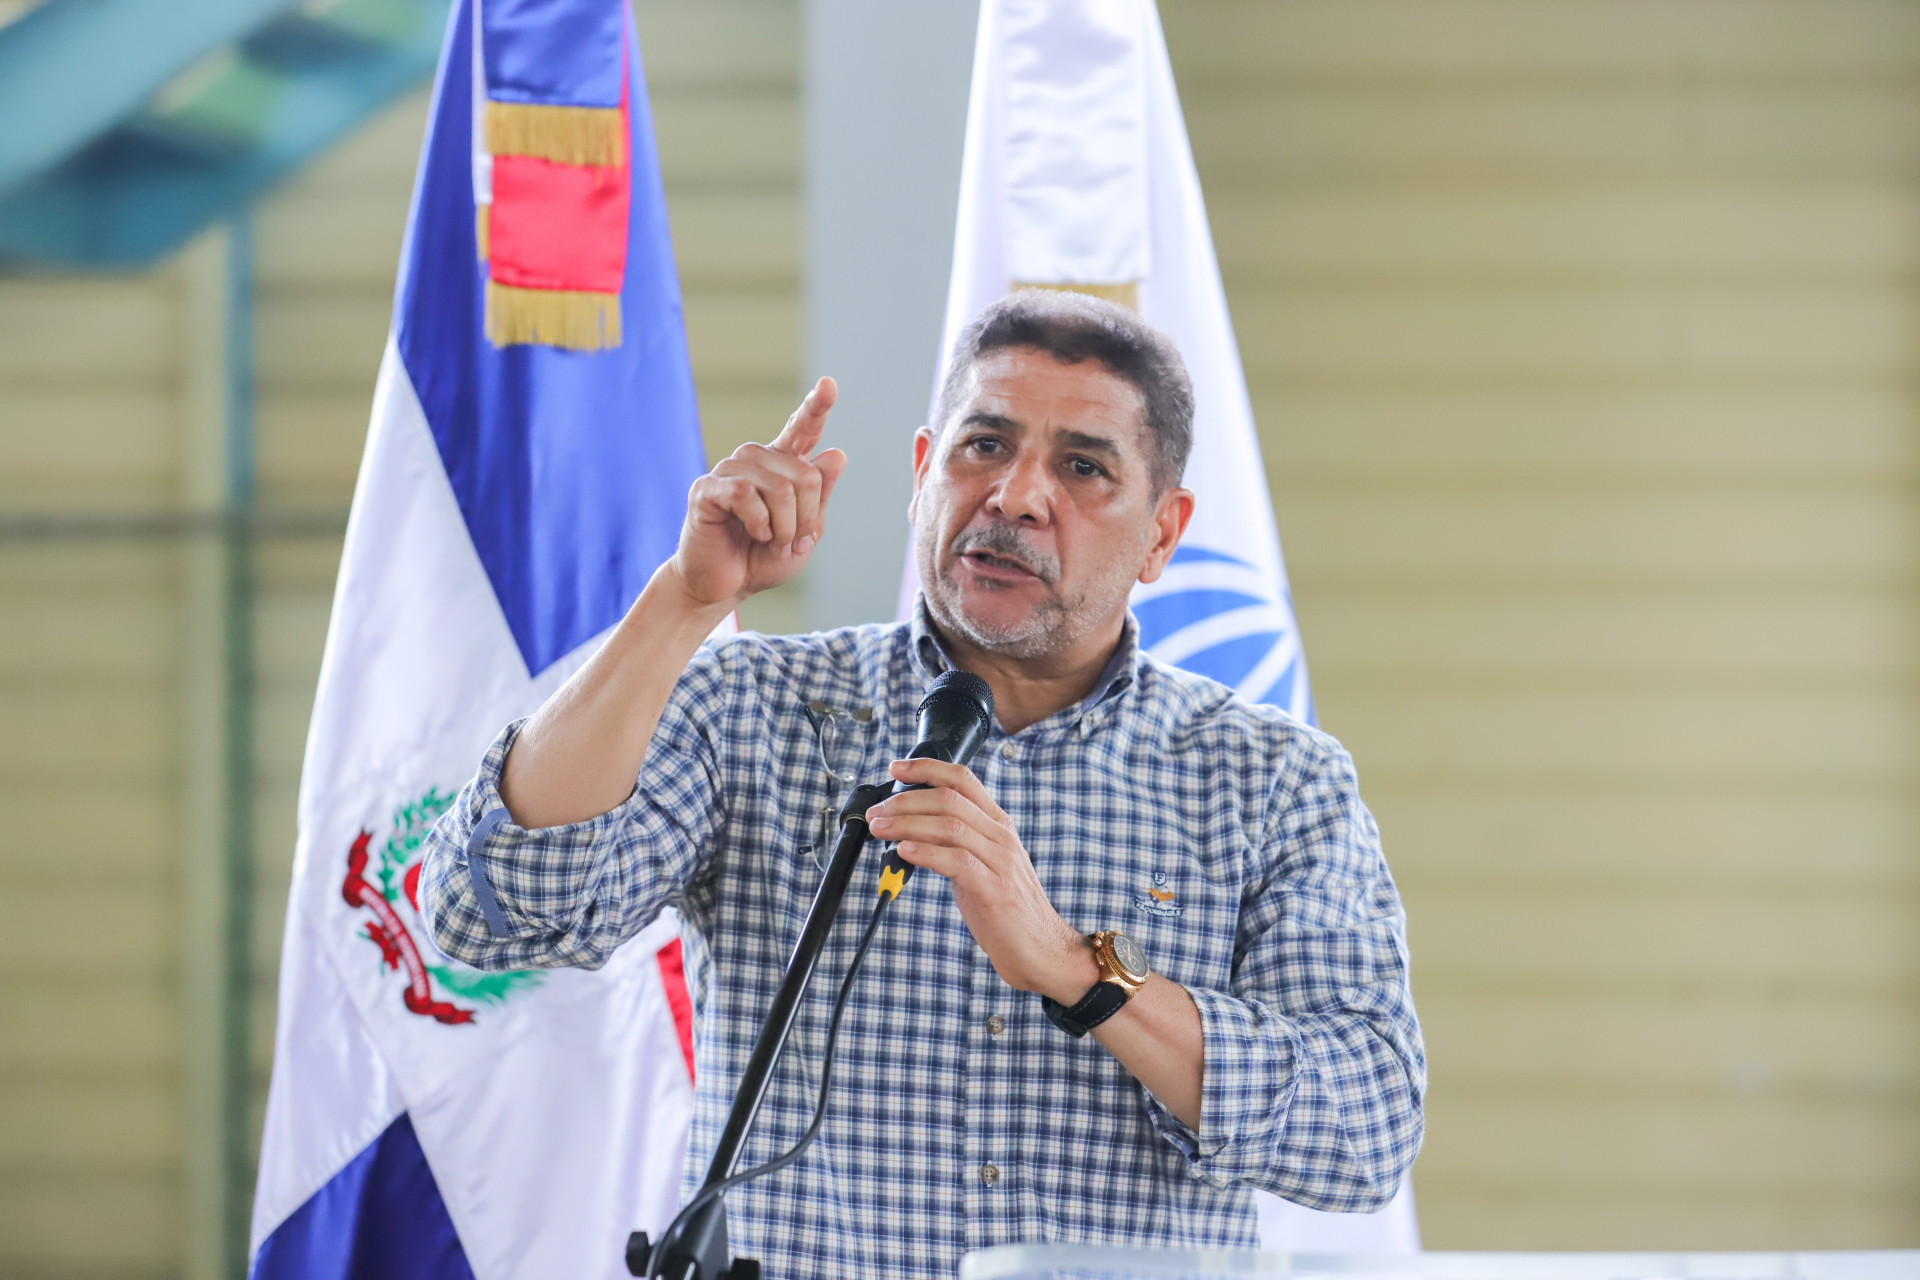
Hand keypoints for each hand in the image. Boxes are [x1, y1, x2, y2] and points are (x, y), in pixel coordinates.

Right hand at [667, 377, 848, 609]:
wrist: (724, 587)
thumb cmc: (762, 559)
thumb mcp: (805, 532)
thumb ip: (820, 495)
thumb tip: (836, 452)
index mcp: (782, 466)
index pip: (803, 430)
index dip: (817, 406)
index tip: (830, 384)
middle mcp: (756, 460)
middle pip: (805, 475)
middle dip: (807, 519)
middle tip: (791, 543)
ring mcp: (730, 471)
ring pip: (779, 487)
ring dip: (784, 527)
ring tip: (770, 542)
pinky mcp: (707, 488)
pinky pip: (747, 496)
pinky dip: (759, 523)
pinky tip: (753, 534)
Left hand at [865, 757, 1098, 1000]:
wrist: (1040, 948)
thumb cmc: (1005, 908)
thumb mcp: (983, 864)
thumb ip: (955, 843)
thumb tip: (909, 831)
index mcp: (998, 824)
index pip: (963, 779)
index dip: (927, 768)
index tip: (896, 767)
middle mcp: (1001, 836)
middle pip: (949, 799)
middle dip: (905, 801)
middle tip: (877, 812)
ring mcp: (1000, 861)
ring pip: (949, 825)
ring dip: (907, 823)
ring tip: (880, 829)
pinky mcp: (994, 889)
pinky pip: (956, 860)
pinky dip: (926, 852)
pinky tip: (903, 852)